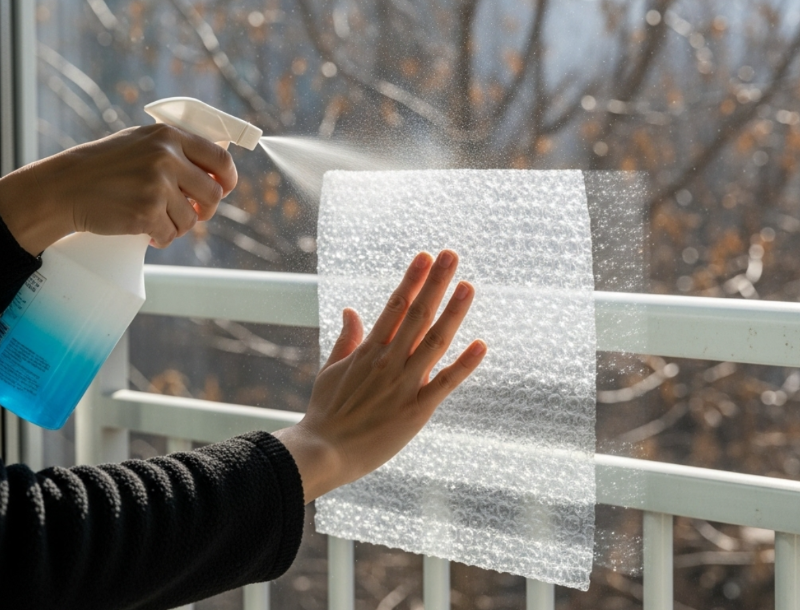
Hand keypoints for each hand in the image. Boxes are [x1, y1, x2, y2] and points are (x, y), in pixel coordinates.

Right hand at [0, 124, 236, 253]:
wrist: (65, 187)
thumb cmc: (104, 166)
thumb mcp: (141, 143)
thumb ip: (176, 151)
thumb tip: (216, 170)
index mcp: (169, 137)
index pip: (221, 159)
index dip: (229, 179)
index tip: (224, 189)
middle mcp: (167, 158)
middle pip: (214, 194)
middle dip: (205, 210)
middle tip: (192, 213)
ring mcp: (157, 186)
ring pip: (191, 220)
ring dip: (176, 225)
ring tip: (154, 218)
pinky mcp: (147, 212)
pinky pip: (171, 234)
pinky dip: (161, 238)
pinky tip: (145, 231)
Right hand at [274, 250, 486, 503]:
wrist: (323, 452)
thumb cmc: (326, 412)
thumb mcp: (330, 369)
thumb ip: (347, 338)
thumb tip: (351, 310)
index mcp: (369, 350)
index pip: (395, 306)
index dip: (412, 280)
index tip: (426, 257)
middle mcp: (388, 362)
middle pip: (417, 315)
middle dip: (436, 283)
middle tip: (452, 255)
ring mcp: (403, 385)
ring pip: (433, 342)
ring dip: (452, 313)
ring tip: (467, 286)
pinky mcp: (415, 411)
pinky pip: (444, 384)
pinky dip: (463, 365)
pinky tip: (481, 345)